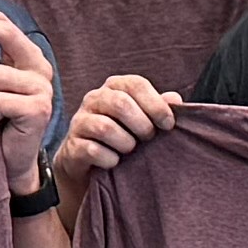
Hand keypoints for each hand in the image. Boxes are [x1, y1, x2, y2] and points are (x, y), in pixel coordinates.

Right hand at [50, 71, 178, 204]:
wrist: (88, 164)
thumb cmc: (122, 136)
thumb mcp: (142, 120)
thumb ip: (158, 108)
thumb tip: (175, 99)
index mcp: (114, 87)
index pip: (136, 84)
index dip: (156, 104)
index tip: (168, 124)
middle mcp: (94, 99)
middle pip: (120, 103)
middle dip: (142, 125)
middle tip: (149, 139)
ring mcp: (80, 121)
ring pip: (106, 128)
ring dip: (126, 143)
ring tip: (130, 150)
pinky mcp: (72, 145)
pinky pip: (93, 150)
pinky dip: (110, 159)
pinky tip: (115, 163)